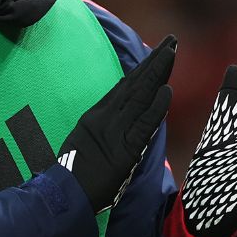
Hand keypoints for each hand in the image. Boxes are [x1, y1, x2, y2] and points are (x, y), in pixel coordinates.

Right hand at [59, 35, 175, 212]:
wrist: (64, 195)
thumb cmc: (71, 176)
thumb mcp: (82, 144)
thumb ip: (98, 130)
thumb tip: (112, 123)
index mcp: (95, 116)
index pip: (124, 87)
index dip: (142, 69)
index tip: (157, 53)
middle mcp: (105, 117)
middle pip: (135, 84)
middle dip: (154, 61)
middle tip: (171, 41)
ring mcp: (116, 131)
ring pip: (141, 96)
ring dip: (158, 73)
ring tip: (172, 52)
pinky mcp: (125, 148)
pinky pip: (144, 124)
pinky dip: (156, 107)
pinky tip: (167, 91)